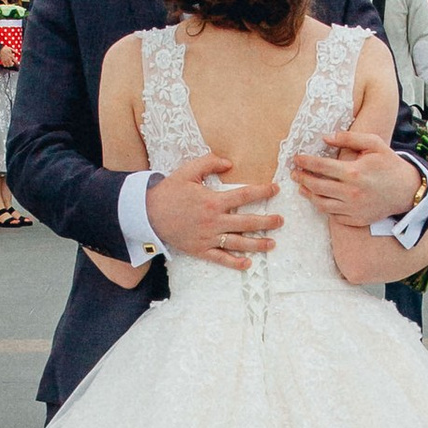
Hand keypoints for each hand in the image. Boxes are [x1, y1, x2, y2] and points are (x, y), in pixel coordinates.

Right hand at [146, 146, 281, 269]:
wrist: (147, 213)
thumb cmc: (168, 191)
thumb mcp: (188, 171)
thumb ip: (209, 163)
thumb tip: (229, 163)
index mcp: (213, 201)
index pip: (245, 195)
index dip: (263, 192)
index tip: (275, 190)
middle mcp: (214, 221)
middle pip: (247, 222)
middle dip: (267, 222)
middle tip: (281, 221)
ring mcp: (208, 237)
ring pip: (238, 243)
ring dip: (257, 244)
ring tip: (272, 243)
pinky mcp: (200, 249)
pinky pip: (220, 258)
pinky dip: (234, 263)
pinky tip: (247, 264)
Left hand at [291, 133, 427, 225]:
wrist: (408, 191)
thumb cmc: (390, 164)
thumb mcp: (374, 144)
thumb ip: (349, 138)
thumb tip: (325, 137)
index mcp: (354, 172)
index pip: (321, 166)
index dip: (305, 162)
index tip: (296, 158)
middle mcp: (351, 192)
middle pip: (316, 185)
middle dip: (301, 178)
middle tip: (294, 173)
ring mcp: (352, 208)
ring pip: (320, 203)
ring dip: (307, 194)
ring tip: (301, 186)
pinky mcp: (355, 220)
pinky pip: (332, 215)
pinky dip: (322, 206)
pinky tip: (318, 198)